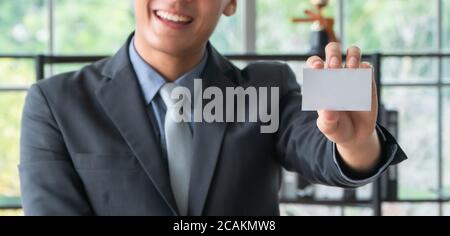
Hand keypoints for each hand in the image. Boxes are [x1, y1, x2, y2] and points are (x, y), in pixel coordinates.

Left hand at [306, 42, 380, 172]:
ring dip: (352, 54)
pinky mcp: (367, 80)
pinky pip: (367, 67)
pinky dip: (365, 68)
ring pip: (353, 52)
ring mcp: (352, 76)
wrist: (357, 135)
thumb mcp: (329, 128)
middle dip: (334, 53)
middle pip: (333, 51)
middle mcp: (335, 75)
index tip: (319, 67)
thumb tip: (328, 111)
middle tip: (336, 65)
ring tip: (351, 67)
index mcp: (320, 83)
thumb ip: (327, 121)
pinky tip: (363, 76)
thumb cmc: (338, 128)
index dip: (314, 62)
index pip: (314, 65)